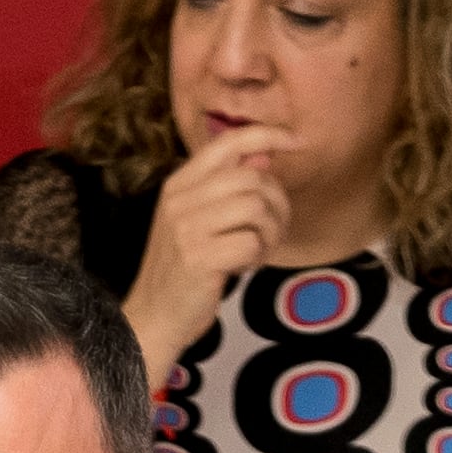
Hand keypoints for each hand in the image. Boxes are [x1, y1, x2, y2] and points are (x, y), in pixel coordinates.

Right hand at [122, 123, 297, 383]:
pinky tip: (241, 268)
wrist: (153, 318)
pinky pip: (251, 243)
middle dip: (277, 205)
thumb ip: (228, 186)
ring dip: (268, 234)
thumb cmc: (183, 270)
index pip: (229, 142)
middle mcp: (180, 199)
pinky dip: (256, 258)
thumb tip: (264, 154)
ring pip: (256, 208)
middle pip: (253, 178)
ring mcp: (186, 228)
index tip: (298, 141)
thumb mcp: (199, 219)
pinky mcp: (198, 258)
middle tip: (272, 232)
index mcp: (180, 183)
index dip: (269, 135)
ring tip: (254, 252)